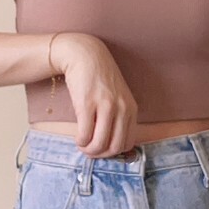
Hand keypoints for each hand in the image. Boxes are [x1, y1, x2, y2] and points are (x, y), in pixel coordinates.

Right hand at [54, 32, 139, 157]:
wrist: (84, 54)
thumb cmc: (99, 78)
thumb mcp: (117, 97)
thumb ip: (118, 117)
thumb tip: (110, 145)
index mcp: (131, 109)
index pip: (128, 143)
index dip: (113, 152)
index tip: (102, 148)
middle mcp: (121, 108)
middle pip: (115, 147)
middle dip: (100, 155)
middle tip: (90, 150)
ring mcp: (105, 105)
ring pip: (100, 144)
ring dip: (88, 150)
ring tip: (82, 144)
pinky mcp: (87, 103)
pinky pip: (85, 134)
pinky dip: (80, 141)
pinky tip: (77, 137)